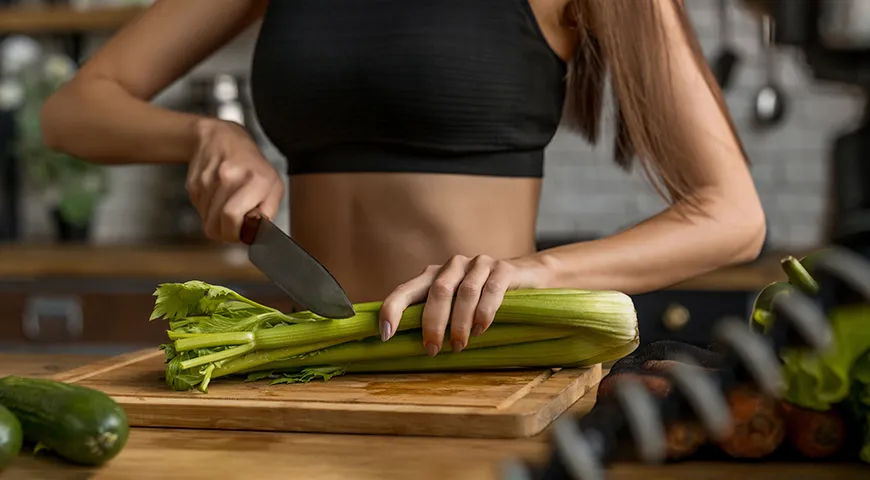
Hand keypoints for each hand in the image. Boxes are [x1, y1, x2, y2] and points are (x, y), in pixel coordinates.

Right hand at [186, 119, 283, 241]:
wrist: (221, 138)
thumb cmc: (252, 166)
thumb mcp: (273, 185)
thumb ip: (268, 211)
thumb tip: (256, 232)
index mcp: (256, 180)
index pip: (232, 216)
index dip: (234, 233)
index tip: (241, 233)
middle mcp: (230, 176)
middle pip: (215, 224)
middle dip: (224, 233)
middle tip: (232, 227)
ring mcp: (209, 178)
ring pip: (205, 219)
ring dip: (215, 220)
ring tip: (226, 206)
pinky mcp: (193, 182)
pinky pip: (198, 209)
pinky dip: (207, 209)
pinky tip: (216, 196)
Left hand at [379, 254, 552, 355]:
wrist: (529, 276)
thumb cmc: (484, 299)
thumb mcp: (456, 306)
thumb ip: (435, 317)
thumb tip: (407, 349)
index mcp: (434, 275)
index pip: (405, 290)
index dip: (392, 309)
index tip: (386, 335)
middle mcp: (453, 265)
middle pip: (438, 292)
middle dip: (433, 323)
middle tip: (432, 350)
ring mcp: (479, 264)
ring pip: (465, 292)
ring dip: (460, 323)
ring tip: (460, 346)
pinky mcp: (504, 268)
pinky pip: (491, 290)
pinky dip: (484, 312)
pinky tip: (481, 329)